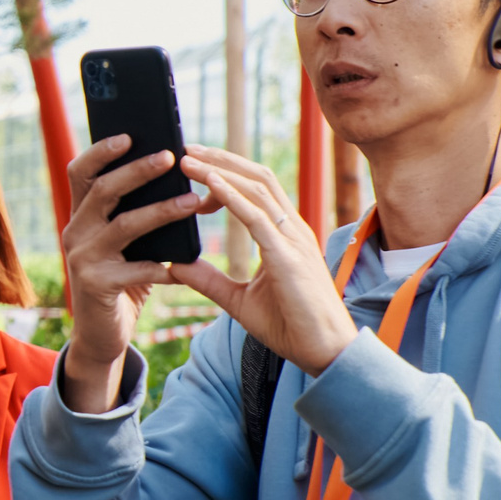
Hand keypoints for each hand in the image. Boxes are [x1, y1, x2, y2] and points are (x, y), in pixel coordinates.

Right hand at [58, 135, 221, 410]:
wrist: (102, 334)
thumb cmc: (123, 280)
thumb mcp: (130, 244)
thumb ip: (144, 215)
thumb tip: (192, 184)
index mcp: (81, 216)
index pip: (81, 171)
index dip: (101, 150)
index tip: (130, 134)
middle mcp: (75, 232)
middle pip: (102, 190)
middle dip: (138, 171)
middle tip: (171, 157)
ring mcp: (82, 259)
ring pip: (123, 226)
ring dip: (161, 211)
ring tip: (193, 202)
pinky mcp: (96, 286)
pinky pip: (136, 270)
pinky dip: (164, 266)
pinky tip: (185, 264)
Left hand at [166, 144, 357, 376]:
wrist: (325, 352)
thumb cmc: (291, 326)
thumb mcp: (238, 300)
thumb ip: (209, 280)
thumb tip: (175, 266)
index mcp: (284, 235)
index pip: (254, 189)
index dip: (224, 173)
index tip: (191, 165)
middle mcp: (292, 230)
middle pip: (256, 177)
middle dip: (220, 158)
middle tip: (184, 147)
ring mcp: (293, 240)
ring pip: (257, 189)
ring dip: (220, 170)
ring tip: (188, 159)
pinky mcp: (289, 257)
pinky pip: (258, 218)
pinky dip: (232, 197)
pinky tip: (209, 185)